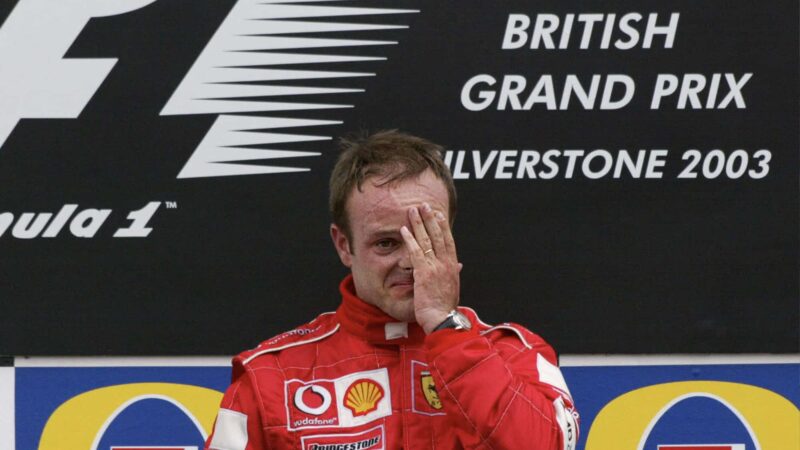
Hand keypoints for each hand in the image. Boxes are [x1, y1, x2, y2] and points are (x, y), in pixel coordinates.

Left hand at [400, 202, 461, 333]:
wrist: (443, 319)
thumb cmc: (445, 307)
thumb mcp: (453, 287)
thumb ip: (454, 273)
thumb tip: (458, 265)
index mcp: (452, 266)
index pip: (448, 241)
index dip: (443, 226)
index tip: (438, 214)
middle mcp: (446, 263)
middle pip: (438, 235)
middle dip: (431, 219)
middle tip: (424, 205)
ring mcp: (435, 267)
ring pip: (427, 240)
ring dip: (419, 224)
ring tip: (412, 211)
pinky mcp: (424, 273)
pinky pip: (416, 252)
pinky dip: (410, 239)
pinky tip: (404, 230)